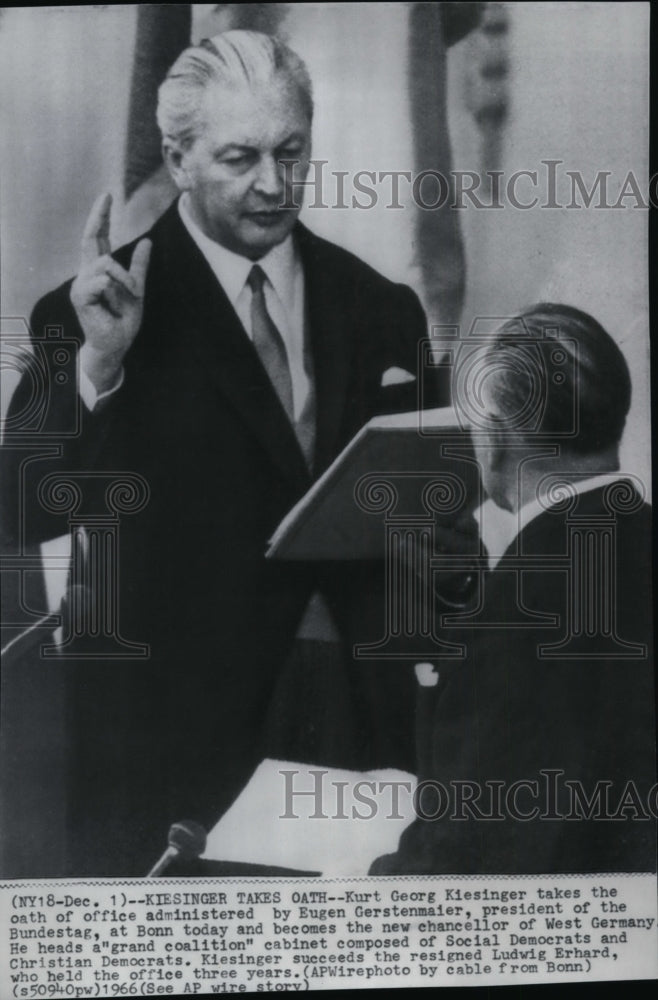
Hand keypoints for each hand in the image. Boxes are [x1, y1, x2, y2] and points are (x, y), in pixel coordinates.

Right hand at [70, 193, 150, 392]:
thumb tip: (146, 241)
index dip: (101, 216)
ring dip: (124, 280)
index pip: (98, 237)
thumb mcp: (137, 288)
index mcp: (99, 270)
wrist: (116, 343)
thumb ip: (139, 266)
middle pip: (92, 238)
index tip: (107, 196)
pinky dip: (116, 289)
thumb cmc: (123, 319)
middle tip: (111, 209)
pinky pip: (103, 280)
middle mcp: (87, 272)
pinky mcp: (80, 294)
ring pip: (106, 264)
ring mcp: (81, 282)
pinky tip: (114, 302)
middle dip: (99, 218)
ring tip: (129, 297)